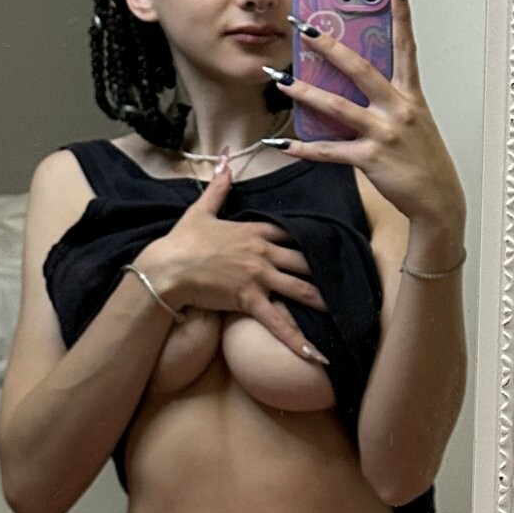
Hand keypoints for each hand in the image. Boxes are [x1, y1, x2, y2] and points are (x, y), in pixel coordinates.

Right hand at [136, 158, 330, 364]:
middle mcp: (263, 253)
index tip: (330, 246)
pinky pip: (278, 322)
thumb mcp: (202, 209)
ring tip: (343, 312)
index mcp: (255, 230)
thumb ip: (220, 185)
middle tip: (346, 279)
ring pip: (300, 289)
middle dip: (325, 271)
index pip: (292, 234)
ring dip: (322, 301)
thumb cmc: (182, 240)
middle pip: (304, 261)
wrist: (167, 267)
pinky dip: (298, 340)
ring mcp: (259, 277)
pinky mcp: (249, 300)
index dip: (311, 240)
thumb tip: (225, 158)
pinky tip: (316, 355)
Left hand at [274, 0, 465, 229]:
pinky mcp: (370, 160)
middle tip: (305, 27)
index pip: (406, 46)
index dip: (401, 14)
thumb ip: (389, 99)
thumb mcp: (414, 121)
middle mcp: (398, 110)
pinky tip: (283, 142)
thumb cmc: (423, 159)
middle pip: (360, 69)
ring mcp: (384, 134)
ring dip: (305, 92)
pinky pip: (330, 151)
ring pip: (337, 107)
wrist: (438, 200)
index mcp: (410, 96)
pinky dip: (304, 147)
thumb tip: (355, 81)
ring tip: (281, 80)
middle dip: (329, 45)